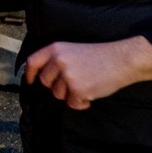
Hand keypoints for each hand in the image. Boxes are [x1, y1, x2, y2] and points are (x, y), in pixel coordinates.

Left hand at [23, 36, 151, 109]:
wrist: (121, 60)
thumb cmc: (100, 56)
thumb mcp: (73, 50)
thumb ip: (57, 60)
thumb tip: (43, 76)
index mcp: (56, 48)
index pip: (33, 61)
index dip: (29, 73)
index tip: (30, 81)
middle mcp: (58, 61)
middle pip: (45, 82)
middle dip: (57, 86)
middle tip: (74, 82)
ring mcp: (67, 75)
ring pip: (58, 94)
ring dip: (70, 94)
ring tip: (87, 84)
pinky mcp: (77, 89)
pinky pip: (72, 103)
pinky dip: (81, 103)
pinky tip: (92, 93)